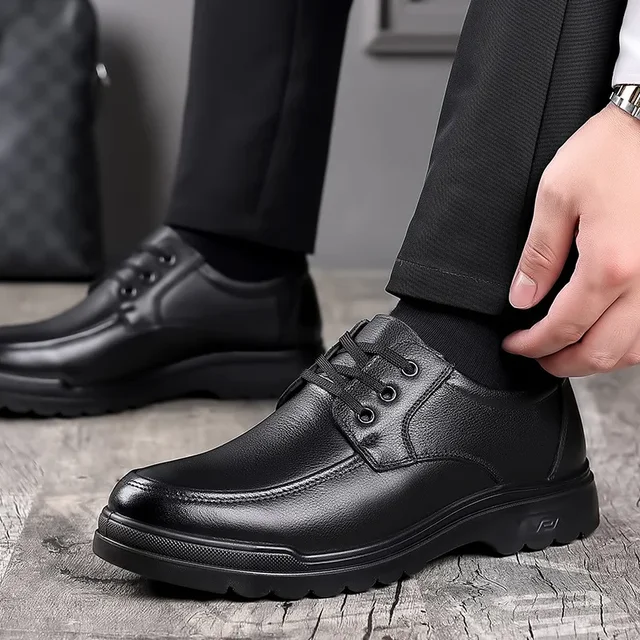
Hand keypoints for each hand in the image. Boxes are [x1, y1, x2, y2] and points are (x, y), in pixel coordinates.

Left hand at [503, 103, 639, 376]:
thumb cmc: (614, 149)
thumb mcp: (556, 196)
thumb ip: (539, 255)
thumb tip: (523, 297)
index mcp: (611, 266)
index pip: (563, 328)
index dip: (533, 345)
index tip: (515, 345)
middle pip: (602, 352)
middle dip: (562, 362)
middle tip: (537, 357)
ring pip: (636, 350)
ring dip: (598, 359)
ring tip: (568, 351)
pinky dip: (630, 344)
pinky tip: (610, 333)